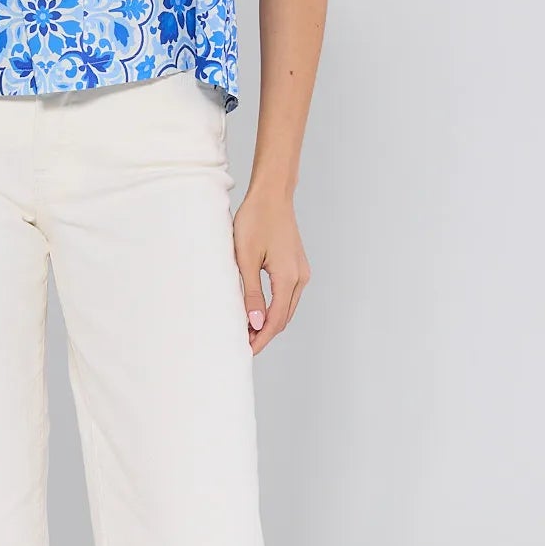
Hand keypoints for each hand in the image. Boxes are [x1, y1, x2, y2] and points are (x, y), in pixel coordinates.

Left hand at [232, 185, 309, 355]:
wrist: (272, 195)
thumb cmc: (255, 220)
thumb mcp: (245, 259)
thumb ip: (251, 293)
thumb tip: (256, 324)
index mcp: (288, 278)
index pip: (276, 320)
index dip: (261, 339)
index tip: (245, 351)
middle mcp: (300, 278)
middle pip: (284, 318)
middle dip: (265, 334)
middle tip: (243, 345)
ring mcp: (301, 271)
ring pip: (287, 308)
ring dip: (270, 322)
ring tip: (247, 331)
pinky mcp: (297, 266)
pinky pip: (288, 295)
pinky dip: (275, 308)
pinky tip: (259, 311)